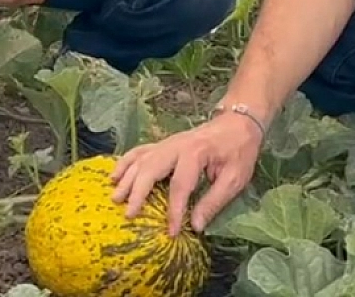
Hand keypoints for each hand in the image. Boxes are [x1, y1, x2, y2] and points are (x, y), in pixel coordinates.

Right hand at [110, 112, 262, 235]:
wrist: (238, 123)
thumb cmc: (239, 151)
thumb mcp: (235, 179)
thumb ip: (214, 202)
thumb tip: (195, 226)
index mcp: (195, 154)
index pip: (180, 186)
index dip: (174, 210)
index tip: (171, 231)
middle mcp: (176, 146)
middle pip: (151, 169)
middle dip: (138, 192)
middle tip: (128, 214)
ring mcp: (167, 143)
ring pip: (141, 159)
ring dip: (126, 177)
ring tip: (115, 196)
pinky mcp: (163, 144)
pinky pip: (140, 151)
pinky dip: (125, 162)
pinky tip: (115, 175)